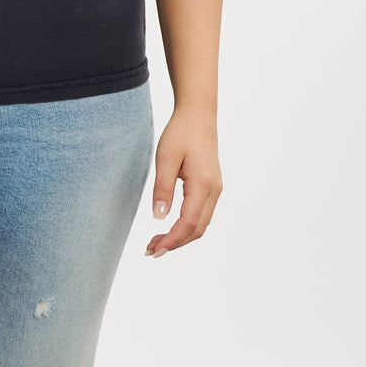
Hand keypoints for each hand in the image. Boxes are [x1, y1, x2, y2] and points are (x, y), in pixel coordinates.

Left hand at [145, 107, 222, 257]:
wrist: (198, 116)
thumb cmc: (180, 133)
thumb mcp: (165, 157)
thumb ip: (163, 188)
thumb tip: (158, 218)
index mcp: (203, 184)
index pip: (189, 223)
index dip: (172, 240)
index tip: (154, 249)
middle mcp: (214, 191)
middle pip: (197, 229)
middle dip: (175, 243)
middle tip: (150, 250)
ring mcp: (215, 190)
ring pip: (201, 224)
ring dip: (180, 237)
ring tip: (157, 242)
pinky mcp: (212, 187)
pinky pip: (201, 214)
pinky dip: (186, 226)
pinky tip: (170, 227)